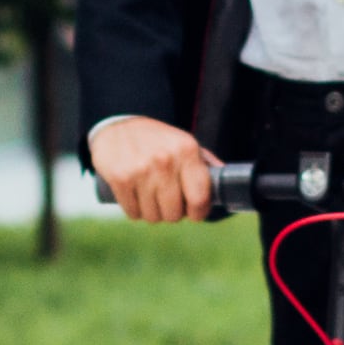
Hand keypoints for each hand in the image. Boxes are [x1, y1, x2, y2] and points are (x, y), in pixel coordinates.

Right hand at [87, 113, 215, 223]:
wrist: (117, 127)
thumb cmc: (157, 140)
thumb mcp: (184, 143)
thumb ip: (205, 163)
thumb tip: (226, 184)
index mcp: (187, 150)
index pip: (200, 199)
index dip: (199, 213)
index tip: (194, 212)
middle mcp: (165, 160)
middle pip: (175, 214)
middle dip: (173, 213)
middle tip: (168, 201)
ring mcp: (141, 170)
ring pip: (153, 217)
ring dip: (153, 213)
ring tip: (151, 197)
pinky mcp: (121, 179)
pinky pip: (133, 213)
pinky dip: (135, 210)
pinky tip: (136, 196)